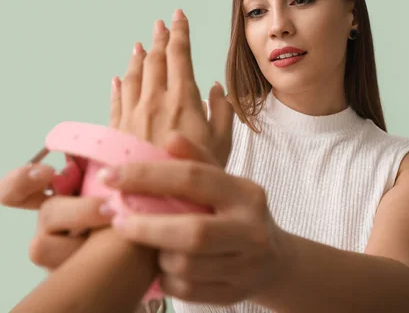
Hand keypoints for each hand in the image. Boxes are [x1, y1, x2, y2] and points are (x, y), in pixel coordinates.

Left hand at [3, 8, 232, 270]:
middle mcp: (154, 101)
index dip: (180, 33)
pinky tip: (117, 79)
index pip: (179, 55)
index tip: (179, 16)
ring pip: (133, 76)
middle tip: (161, 23)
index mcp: (183, 99)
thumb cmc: (193, 178)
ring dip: (138, 58)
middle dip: (159, 39)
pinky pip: (115, 100)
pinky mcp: (115, 132)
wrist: (154, 203)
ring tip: (140, 45)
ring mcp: (131, 115)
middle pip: (155, 60)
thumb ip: (221, 111)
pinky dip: (118, 86)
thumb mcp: (220, 144)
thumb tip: (218, 87)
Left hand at [102, 135, 288, 305]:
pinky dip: (166, 279)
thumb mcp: (226, 184)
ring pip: (184, 265)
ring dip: (157, 255)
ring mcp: (246, 265)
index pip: (193, 178)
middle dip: (146, 226)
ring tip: (149, 244)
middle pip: (192, 231)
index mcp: (246, 194)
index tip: (109, 176)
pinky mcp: (234, 293)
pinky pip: (187, 290)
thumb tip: (170, 138)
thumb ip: (198, 161)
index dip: (147, 176)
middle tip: (116, 219)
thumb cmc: (239, 214)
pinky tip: (163, 267)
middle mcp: (250, 229)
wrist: (276, 262)